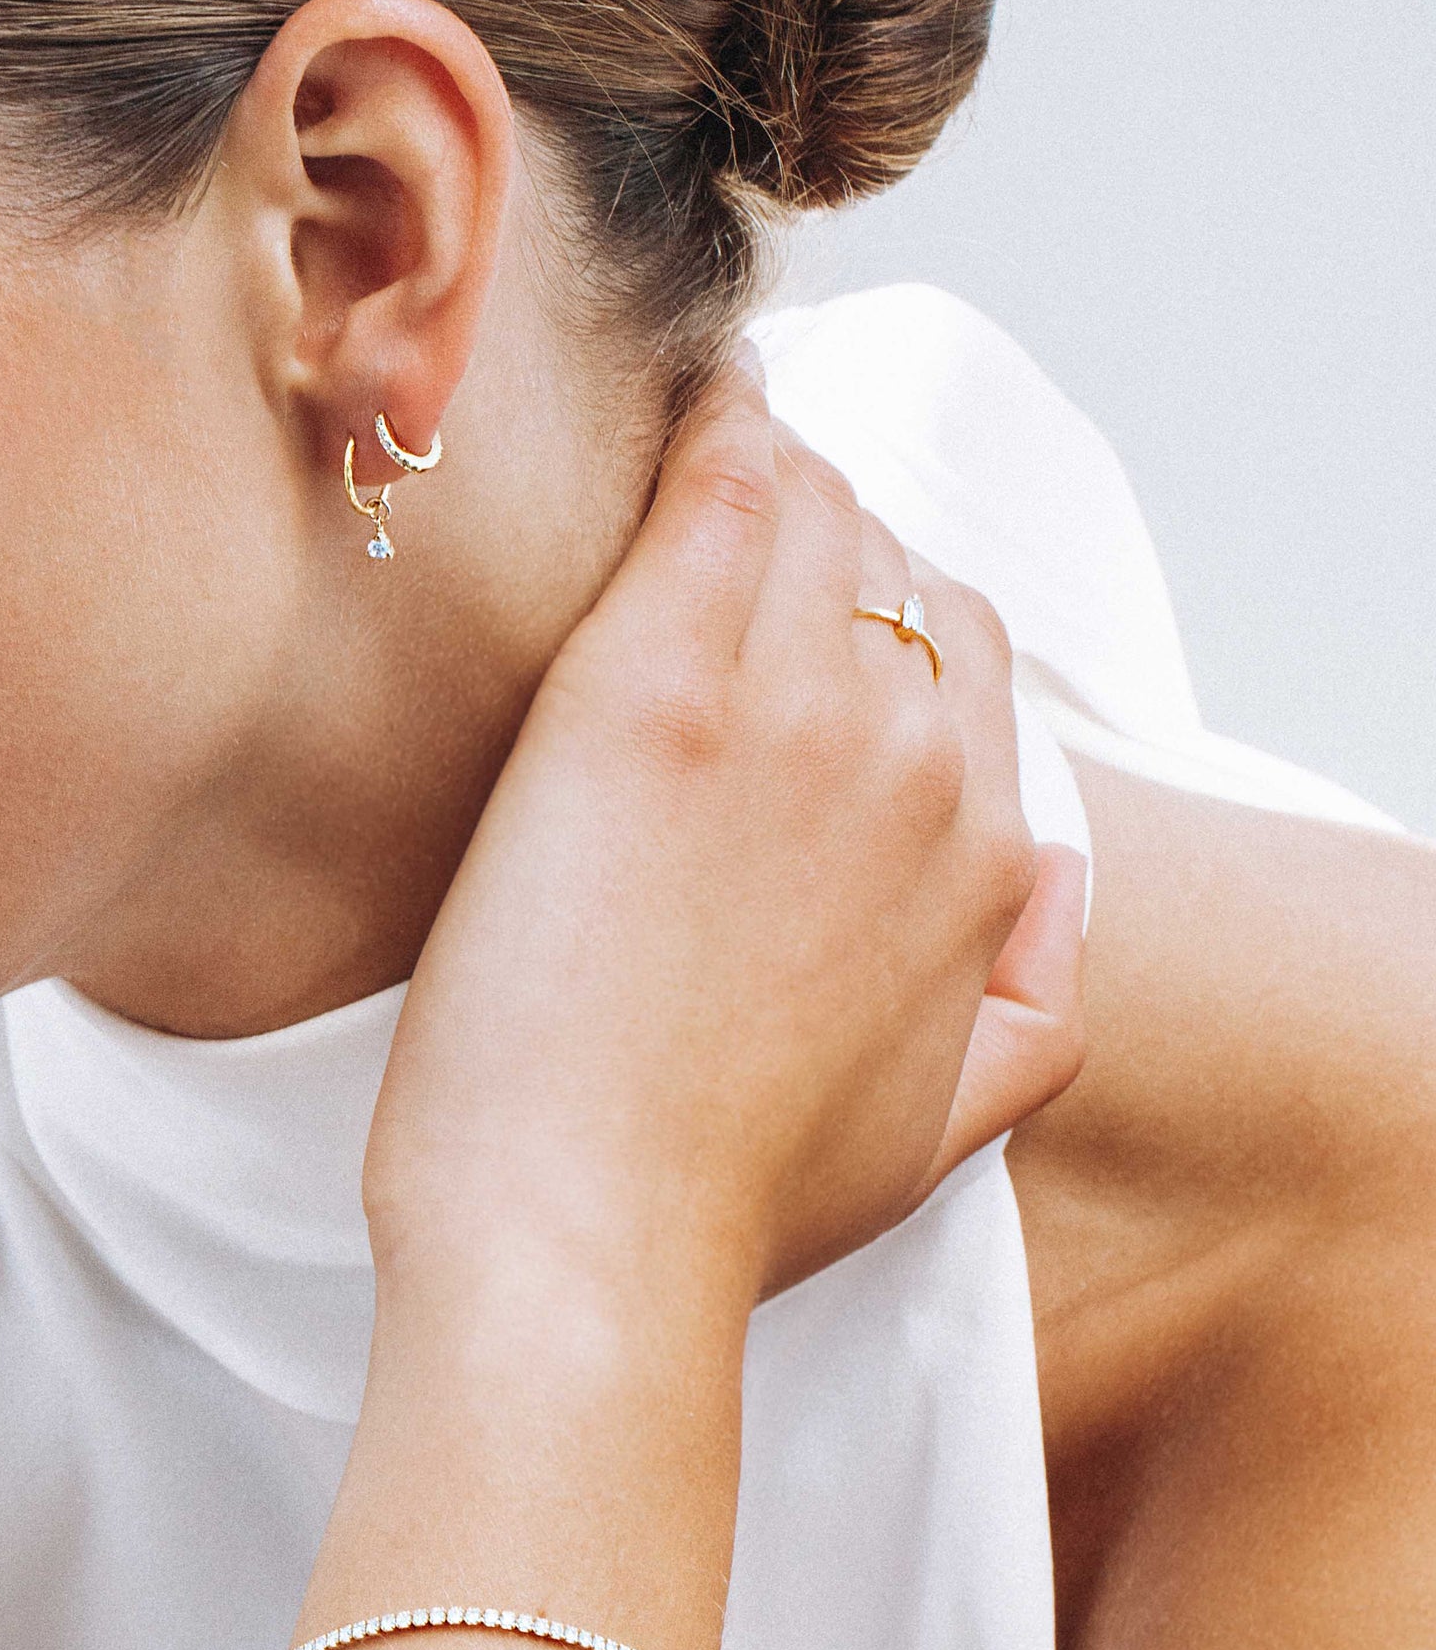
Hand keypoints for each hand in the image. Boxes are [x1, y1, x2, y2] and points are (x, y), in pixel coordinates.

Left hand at [365, 349, 1085, 1311]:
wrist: (586, 1237)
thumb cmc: (731, 1193)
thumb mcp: (957, 1120)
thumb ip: (1041, 991)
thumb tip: (1064, 878)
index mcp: (980, 841)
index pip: (954, 642)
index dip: (867, 605)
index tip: (789, 599)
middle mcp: (910, 753)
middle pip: (879, 559)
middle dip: (805, 532)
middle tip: (714, 519)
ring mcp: (786, 709)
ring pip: (805, 505)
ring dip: (755, 471)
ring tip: (687, 466)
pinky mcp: (650, 690)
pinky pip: (713, 490)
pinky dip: (707, 433)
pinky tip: (681, 411)